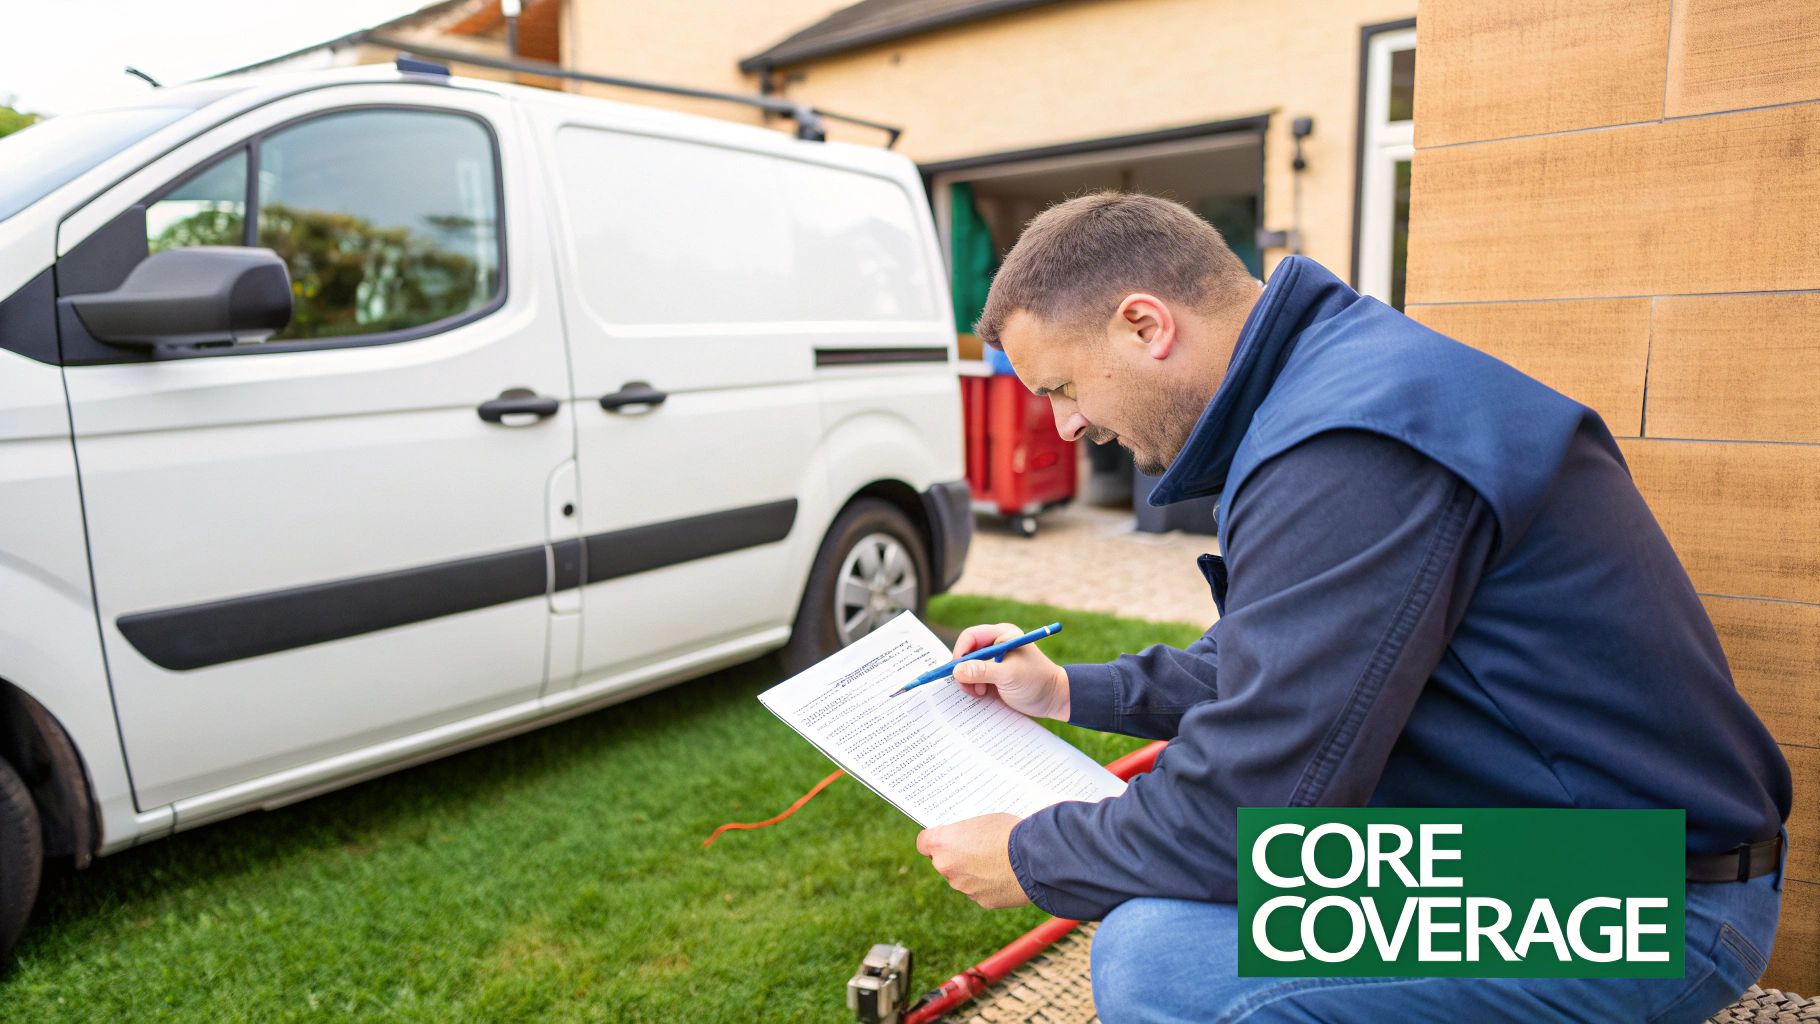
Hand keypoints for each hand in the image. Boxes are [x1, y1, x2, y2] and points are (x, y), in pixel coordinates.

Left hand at [916, 813, 1028, 908]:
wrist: (1034, 859)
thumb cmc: (1010, 832)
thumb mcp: (984, 821)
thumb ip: (967, 832)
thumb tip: (967, 840)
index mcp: (942, 843)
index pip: (923, 843)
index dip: (934, 840)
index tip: (945, 838)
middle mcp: (946, 867)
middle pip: (943, 862)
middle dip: (956, 856)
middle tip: (976, 848)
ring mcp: (963, 887)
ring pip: (961, 878)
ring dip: (972, 872)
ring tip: (996, 861)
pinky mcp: (981, 901)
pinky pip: (979, 891)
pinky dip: (988, 885)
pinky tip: (1005, 875)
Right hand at [948, 623, 1070, 719]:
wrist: (1054, 699)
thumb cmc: (1036, 681)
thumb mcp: (1008, 675)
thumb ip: (982, 671)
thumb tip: (957, 671)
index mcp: (1002, 635)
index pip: (971, 636)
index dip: (960, 652)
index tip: (957, 670)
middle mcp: (996, 645)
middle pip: (967, 652)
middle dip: (964, 670)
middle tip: (967, 686)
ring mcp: (995, 661)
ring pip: (968, 668)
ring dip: (969, 681)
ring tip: (980, 692)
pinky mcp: (994, 676)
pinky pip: (975, 679)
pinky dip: (974, 687)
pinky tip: (983, 694)